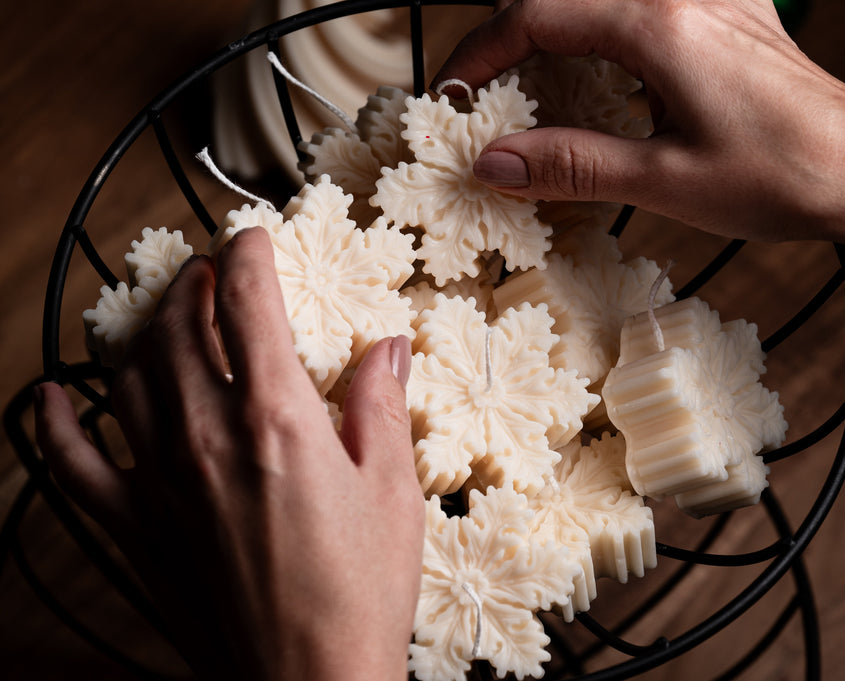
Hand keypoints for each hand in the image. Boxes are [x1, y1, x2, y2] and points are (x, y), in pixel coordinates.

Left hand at [34, 227, 422, 680]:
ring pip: (131, 378)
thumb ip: (381, 406)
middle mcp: (209, 439)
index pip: (248, 306)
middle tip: (211, 273)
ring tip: (165, 317)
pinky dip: (56, 424)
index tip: (254, 240)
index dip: (248, 258)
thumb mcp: (394, 489)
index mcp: (279, 421)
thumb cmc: (359, 592)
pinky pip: (74, 465)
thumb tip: (386, 347)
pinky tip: (52, 399)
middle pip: (180, 330)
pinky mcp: (136, 529)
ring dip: (144, 333)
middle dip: (194, 285)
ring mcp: (162, 483)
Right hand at [432, 0, 844, 255]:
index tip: (454, 93)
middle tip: (489, 95)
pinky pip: (647, 4)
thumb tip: (494, 162)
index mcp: (658, 26)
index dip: (480, 53)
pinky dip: (608, 30)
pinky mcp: (732, 15)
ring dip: (560, 31)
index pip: (535, 16)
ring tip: (538, 90)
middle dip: (513, 38)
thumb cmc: (782, 177)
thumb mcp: (665, 183)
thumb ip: (572, 165)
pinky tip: (612, 75)